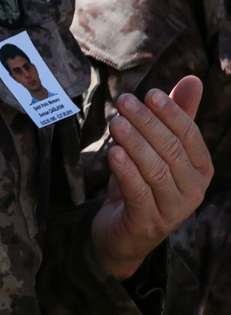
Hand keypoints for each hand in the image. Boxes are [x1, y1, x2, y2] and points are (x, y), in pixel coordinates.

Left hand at [92, 76, 211, 280]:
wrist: (121, 233)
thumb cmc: (141, 185)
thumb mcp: (157, 150)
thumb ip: (176, 117)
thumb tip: (192, 80)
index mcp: (201, 170)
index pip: (190, 136)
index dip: (171, 114)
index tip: (149, 94)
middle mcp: (193, 191)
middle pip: (172, 151)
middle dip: (147, 123)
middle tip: (124, 102)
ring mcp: (173, 210)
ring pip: (155, 170)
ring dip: (134, 143)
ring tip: (115, 123)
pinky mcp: (148, 223)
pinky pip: (138, 193)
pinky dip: (126, 171)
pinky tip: (113, 153)